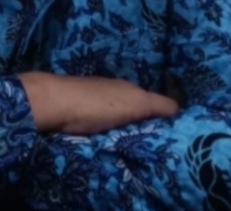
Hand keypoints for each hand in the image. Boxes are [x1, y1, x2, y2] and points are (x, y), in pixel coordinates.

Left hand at [18, 72, 179, 134]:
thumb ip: (157, 105)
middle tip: (150, 141)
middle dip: (143, 120)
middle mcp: (113, 89)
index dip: (161, 115)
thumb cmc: (96, 105)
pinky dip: (107, 125)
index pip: (152, 101)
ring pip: (116, 112)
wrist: (51, 103)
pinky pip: (100, 118)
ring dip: (124, 123)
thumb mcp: (135, 104)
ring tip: (130, 142)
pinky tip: (106, 135)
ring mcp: (94, 97)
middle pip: (134, 106)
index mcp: (129, 88)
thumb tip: (179, 109)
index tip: (168, 132)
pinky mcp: (77, 108)